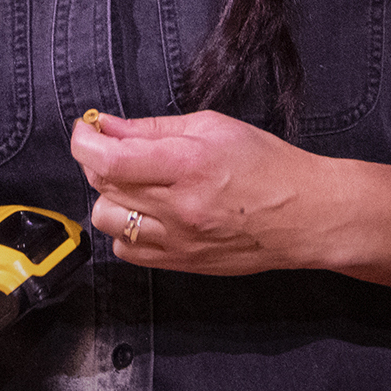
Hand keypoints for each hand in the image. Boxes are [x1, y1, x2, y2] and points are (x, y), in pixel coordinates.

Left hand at [69, 109, 337, 276]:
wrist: (306, 216)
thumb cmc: (268, 166)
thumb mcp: (213, 128)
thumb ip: (154, 128)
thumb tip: (107, 126)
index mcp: (188, 164)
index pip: (109, 158)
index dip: (84, 142)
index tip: (85, 131)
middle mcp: (178, 207)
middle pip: (103, 187)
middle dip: (100, 163)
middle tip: (121, 151)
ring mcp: (177, 240)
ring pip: (107, 221)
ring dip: (112, 198)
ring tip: (138, 186)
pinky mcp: (180, 263)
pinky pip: (127, 251)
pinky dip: (126, 230)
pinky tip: (148, 215)